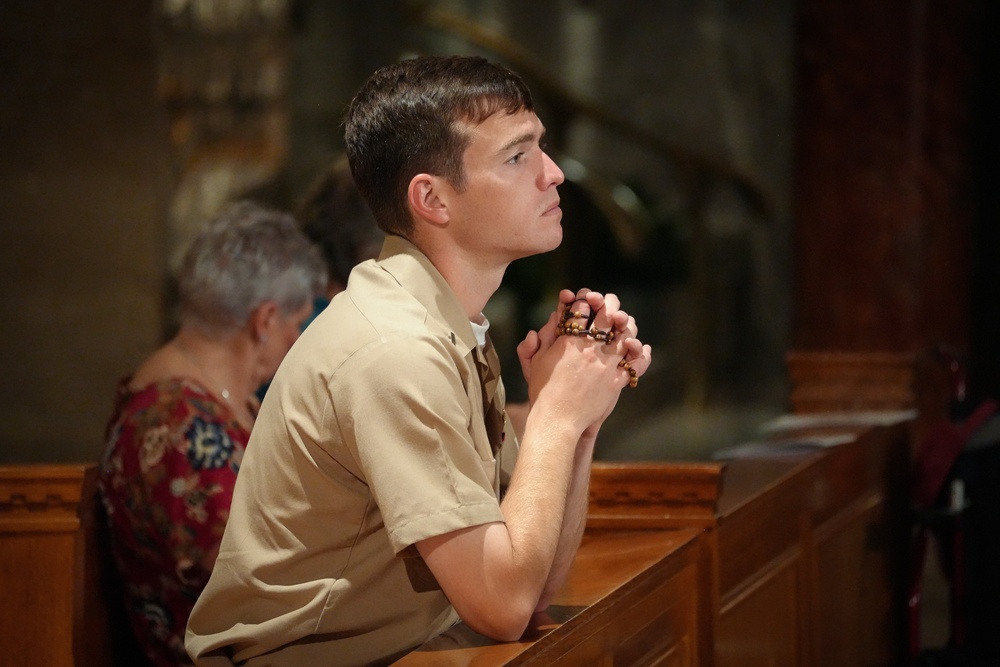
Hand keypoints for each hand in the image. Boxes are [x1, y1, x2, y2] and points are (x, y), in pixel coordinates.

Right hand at [516, 288, 651, 434]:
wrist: (557, 420)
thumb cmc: (543, 391)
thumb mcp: (535, 361)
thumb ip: (541, 338)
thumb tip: (552, 318)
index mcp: (570, 341)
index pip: (582, 308)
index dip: (584, 297)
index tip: (585, 297)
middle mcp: (591, 349)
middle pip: (607, 314)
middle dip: (608, 303)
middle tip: (607, 302)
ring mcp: (606, 364)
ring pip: (626, 334)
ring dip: (627, 325)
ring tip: (623, 322)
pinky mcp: (616, 381)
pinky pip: (635, 363)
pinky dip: (640, 353)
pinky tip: (640, 348)